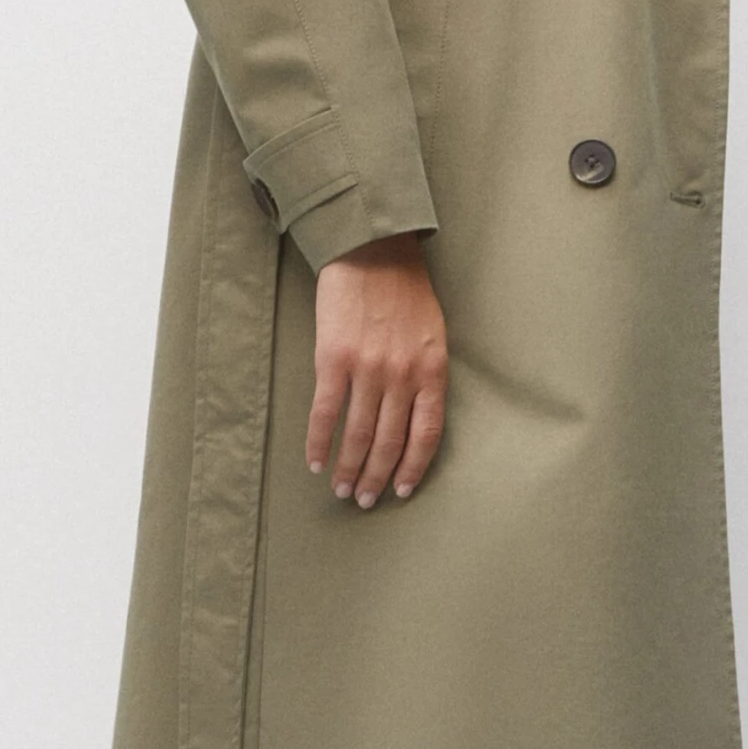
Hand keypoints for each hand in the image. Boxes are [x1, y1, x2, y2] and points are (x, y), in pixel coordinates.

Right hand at [306, 231, 447, 507]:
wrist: (371, 248)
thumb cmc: (405, 287)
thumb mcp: (433, 330)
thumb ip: (425, 371)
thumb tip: (413, 414)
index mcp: (432, 369)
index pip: (426, 434)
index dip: (413, 467)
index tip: (401, 490)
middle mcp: (402, 375)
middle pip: (390, 442)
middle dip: (377, 477)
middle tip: (365, 500)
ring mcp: (367, 369)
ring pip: (358, 435)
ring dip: (349, 468)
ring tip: (342, 489)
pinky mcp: (333, 359)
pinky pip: (325, 413)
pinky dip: (318, 442)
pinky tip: (315, 461)